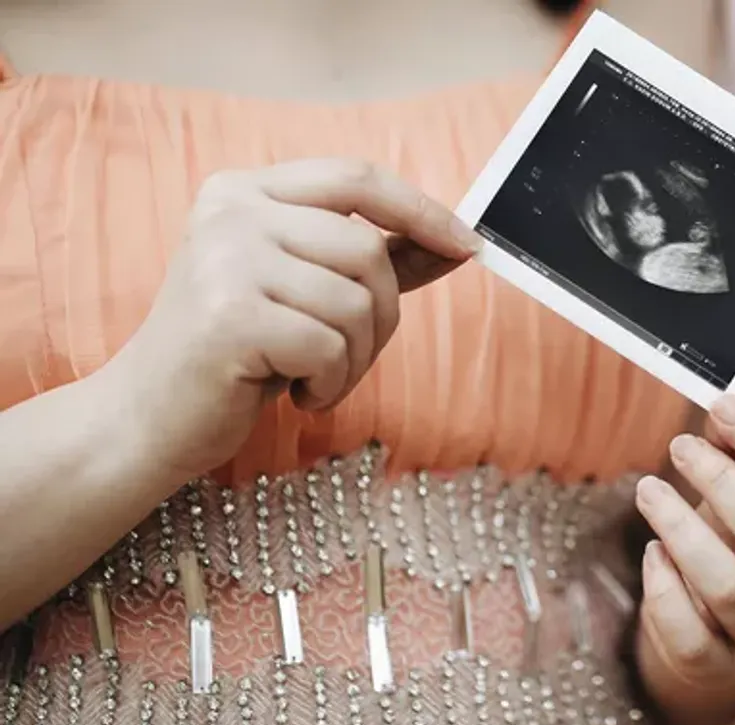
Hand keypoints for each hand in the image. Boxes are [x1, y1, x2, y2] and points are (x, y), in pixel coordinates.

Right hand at [104, 158, 480, 477]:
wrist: (146, 417)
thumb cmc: (236, 354)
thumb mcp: (304, 291)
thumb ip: (371, 260)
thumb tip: (456, 243)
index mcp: (245, 190)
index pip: (357, 178)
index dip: (422, 211)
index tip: (467, 247)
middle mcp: (229, 212)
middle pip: (367, 250)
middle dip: (381, 315)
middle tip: (345, 355)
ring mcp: (224, 259)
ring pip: (356, 302)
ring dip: (355, 358)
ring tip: (312, 376)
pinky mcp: (229, 316)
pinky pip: (331, 347)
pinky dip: (330, 383)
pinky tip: (293, 393)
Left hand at [634, 395, 734, 696]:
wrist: (729, 631)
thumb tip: (726, 405)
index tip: (724, 407)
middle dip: (723, 483)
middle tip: (680, 446)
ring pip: (731, 589)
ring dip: (682, 529)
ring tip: (648, 490)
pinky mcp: (727, 672)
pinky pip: (691, 636)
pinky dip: (665, 590)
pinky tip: (653, 553)